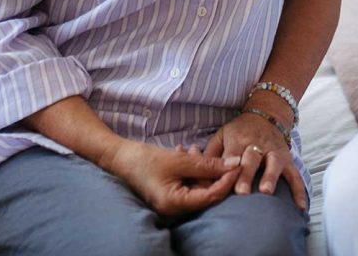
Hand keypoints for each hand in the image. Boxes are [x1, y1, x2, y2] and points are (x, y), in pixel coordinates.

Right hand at [105, 138, 239, 217]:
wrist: (120, 158)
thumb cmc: (146, 160)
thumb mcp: (180, 160)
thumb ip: (208, 164)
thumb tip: (234, 165)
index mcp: (176, 204)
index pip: (211, 196)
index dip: (226, 180)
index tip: (237, 163)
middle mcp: (175, 209)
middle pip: (205, 193)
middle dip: (211, 171)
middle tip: (208, 152)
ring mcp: (172, 202)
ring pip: (197, 186)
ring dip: (199, 167)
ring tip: (191, 149)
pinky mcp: (169, 194)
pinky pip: (187, 183)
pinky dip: (190, 169)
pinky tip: (184, 152)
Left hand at [205, 114, 306, 210]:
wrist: (266, 114)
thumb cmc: (239, 131)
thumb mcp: (222, 134)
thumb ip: (211, 154)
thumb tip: (197, 174)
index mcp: (238, 139)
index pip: (232, 154)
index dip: (229, 167)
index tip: (225, 182)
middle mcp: (257, 144)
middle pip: (252, 159)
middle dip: (247, 175)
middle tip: (242, 193)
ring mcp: (274, 150)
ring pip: (274, 162)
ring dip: (270, 177)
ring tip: (266, 192)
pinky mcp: (287, 158)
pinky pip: (295, 174)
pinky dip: (299, 189)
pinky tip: (299, 206)